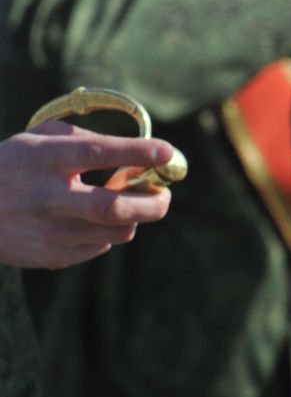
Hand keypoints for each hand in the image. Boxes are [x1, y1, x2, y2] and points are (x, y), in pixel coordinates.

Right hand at [0, 124, 174, 268]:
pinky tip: (91, 220)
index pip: (97, 153)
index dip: (136, 153)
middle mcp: (47, 198)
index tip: (168, 152)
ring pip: (118, 232)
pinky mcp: (49, 257)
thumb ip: (82, 139)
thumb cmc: (9, 166)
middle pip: (115, 207)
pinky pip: (99, 247)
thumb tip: (133, 150)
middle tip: (164, 194)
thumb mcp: (36, 139)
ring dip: (133, 217)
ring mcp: (48, 232)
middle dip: (154, 202)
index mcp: (45, 160)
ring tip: (127, 202)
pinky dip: (107, 233)